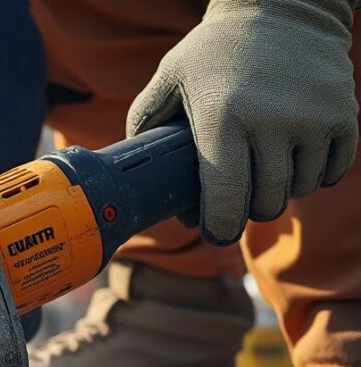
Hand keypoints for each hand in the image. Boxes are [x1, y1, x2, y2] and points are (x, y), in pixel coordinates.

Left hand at [127, 0, 357, 244]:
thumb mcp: (170, 77)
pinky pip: (331, 173)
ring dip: (282, 190)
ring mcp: (313, 120)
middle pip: (265, 202)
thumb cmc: (217, 51)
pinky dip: (315, 175)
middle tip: (238, 197)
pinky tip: (294, 158)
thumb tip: (139, 175)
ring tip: (264, 169)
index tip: (213, 232)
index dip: (218, 226)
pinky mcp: (344, 116)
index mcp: (223, 118)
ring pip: (299, 190)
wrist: (283, 9)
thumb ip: (144, 122)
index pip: (225, 197)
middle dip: (249, 209)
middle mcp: (272, 121)